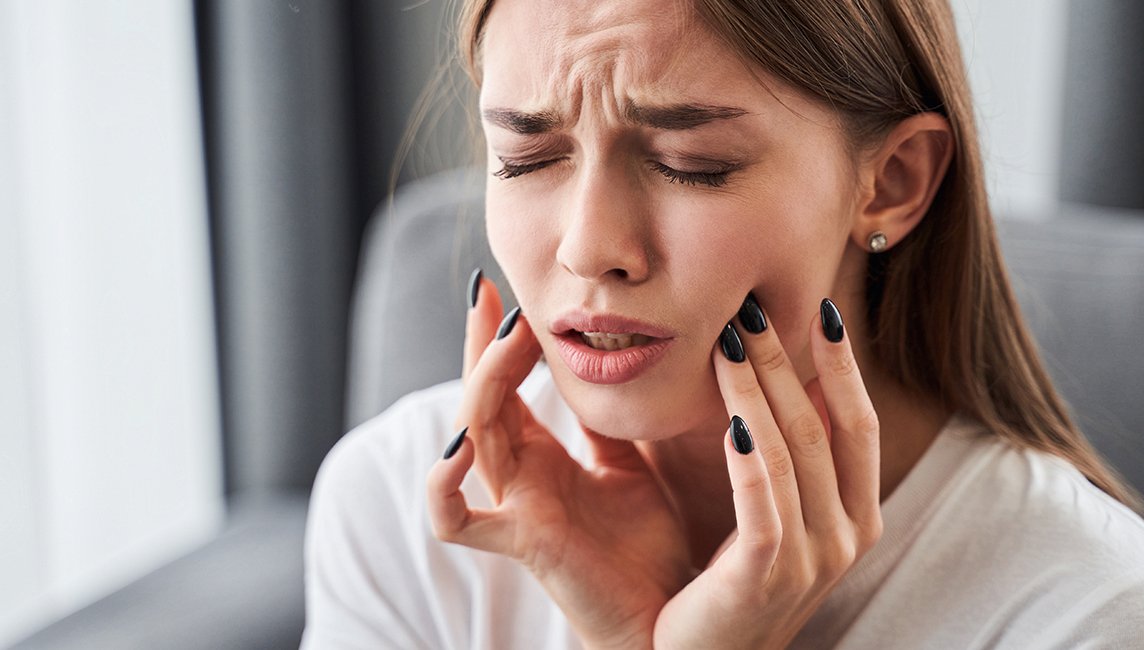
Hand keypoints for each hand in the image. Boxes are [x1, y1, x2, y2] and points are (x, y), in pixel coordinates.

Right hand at [426, 276, 693, 648]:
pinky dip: (443, 485)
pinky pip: (456, 519)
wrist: (667, 618)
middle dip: (482, 345)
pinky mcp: (521, 541)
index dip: (497, 339)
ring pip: (471, 435)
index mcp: (543, 458)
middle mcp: (519, 478)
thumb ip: (613, 420)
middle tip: (493, 294)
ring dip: (483, 384)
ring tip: (508, 340)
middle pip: (480, 398)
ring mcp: (514, 508)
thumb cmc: (648, 546)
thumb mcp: (633, 462)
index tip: (501, 287)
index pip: (505, 384)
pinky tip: (459, 446)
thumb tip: (621, 355)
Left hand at [654, 296, 883, 648]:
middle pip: (822, 426)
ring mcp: (812, 560)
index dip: (844, 365)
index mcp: (855, 516)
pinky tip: (729, 417)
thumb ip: (775, 454)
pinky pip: (763, 503)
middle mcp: (846, 536)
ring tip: (728, 339)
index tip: (821, 308)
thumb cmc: (727, 584)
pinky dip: (749, 456)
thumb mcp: (770, 514)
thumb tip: (758, 371)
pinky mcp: (767, 577)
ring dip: (759, 389)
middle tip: (754, 305)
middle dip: (788, 361)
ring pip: (791, 452)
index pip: (858, 425)